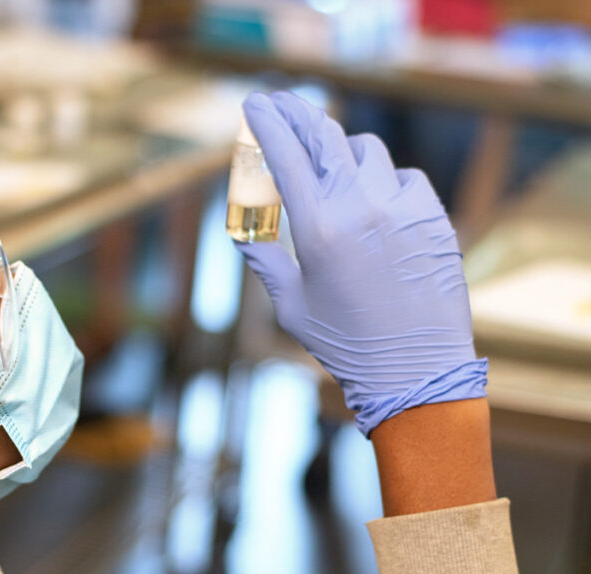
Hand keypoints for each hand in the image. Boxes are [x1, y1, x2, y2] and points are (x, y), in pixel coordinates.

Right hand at [235, 92, 486, 435]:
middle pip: (325, 136)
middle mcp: (360, 208)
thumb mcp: (290, 306)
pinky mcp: (433, 216)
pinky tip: (377, 201)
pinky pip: (405, 177)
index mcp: (318, 229)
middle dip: (298, 113)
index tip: (255, 103)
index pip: (286, 156)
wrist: (415, 369)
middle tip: (283, 103)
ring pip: (367, 151)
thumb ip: (265, 261)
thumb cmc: (345, 343)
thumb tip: (242, 234)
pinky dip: (385, 180)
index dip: (267, 123)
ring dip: (343, 152)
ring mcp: (401, 208)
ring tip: (333, 168)